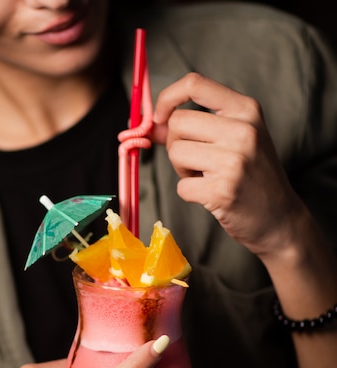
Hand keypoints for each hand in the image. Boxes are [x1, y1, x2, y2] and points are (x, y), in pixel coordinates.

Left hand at [151, 72, 304, 258]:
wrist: (279, 218)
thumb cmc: (253, 176)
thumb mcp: (234, 140)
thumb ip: (197, 127)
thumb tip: (152, 124)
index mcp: (246, 110)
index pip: (195, 84)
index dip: (167, 98)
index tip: (160, 117)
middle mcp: (242, 131)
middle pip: (177, 122)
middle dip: (176, 144)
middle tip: (196, 161)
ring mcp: (233, 161)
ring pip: (176, 152)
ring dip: (182, 170)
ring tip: (207, 178)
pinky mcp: (222, 191)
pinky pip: (181, 187)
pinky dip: (189, 193)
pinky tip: (211, 196)